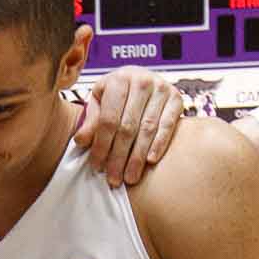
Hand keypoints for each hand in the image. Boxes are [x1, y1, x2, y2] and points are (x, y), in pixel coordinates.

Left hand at [74, 65, 182, 187]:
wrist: (143, 78)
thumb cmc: (119, 92)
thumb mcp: (99, 100)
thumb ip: (91, 121)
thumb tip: (81, 141)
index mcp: (119, 80)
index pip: (108, 119)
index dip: (102, 145)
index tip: (97, 166)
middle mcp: (141, 81)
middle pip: (127, 127)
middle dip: (119, 157)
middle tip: (114, 179)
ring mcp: (161, 89)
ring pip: (147, 130)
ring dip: (137, 157)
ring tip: (130, 177)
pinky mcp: (176, 99)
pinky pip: (167, 126)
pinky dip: (159, 145)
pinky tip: (150, 161)